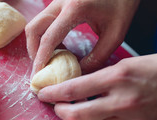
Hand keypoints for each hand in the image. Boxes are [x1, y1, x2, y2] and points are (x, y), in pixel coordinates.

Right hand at [25, 0, 139, 73]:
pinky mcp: (59, 2)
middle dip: (33, 51)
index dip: (40, 59)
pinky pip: (44, 22)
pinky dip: (45, 37)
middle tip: (40, 69)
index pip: (49, 38)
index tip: (37, 75)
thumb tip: (79, 73)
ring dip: (37, 44)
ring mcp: (58, 0)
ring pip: (35, 25)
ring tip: (50, 59)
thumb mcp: (115, 34)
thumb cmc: (123, 4)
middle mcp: (60, 2)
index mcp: (75, 8)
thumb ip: (97, 57)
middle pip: (33, 29)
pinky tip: (59, 48)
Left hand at [37, 53, 156, 119]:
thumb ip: (99, 77)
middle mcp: (121, 100)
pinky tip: (102, 115)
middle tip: (55, 107)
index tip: (42, 94)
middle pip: (76, 116)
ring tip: (77, 110)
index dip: (53, 94)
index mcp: (117, 77)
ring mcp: (130, 119)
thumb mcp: (125, 65)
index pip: (73, 89)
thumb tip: (74, 85)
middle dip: (60, 112)